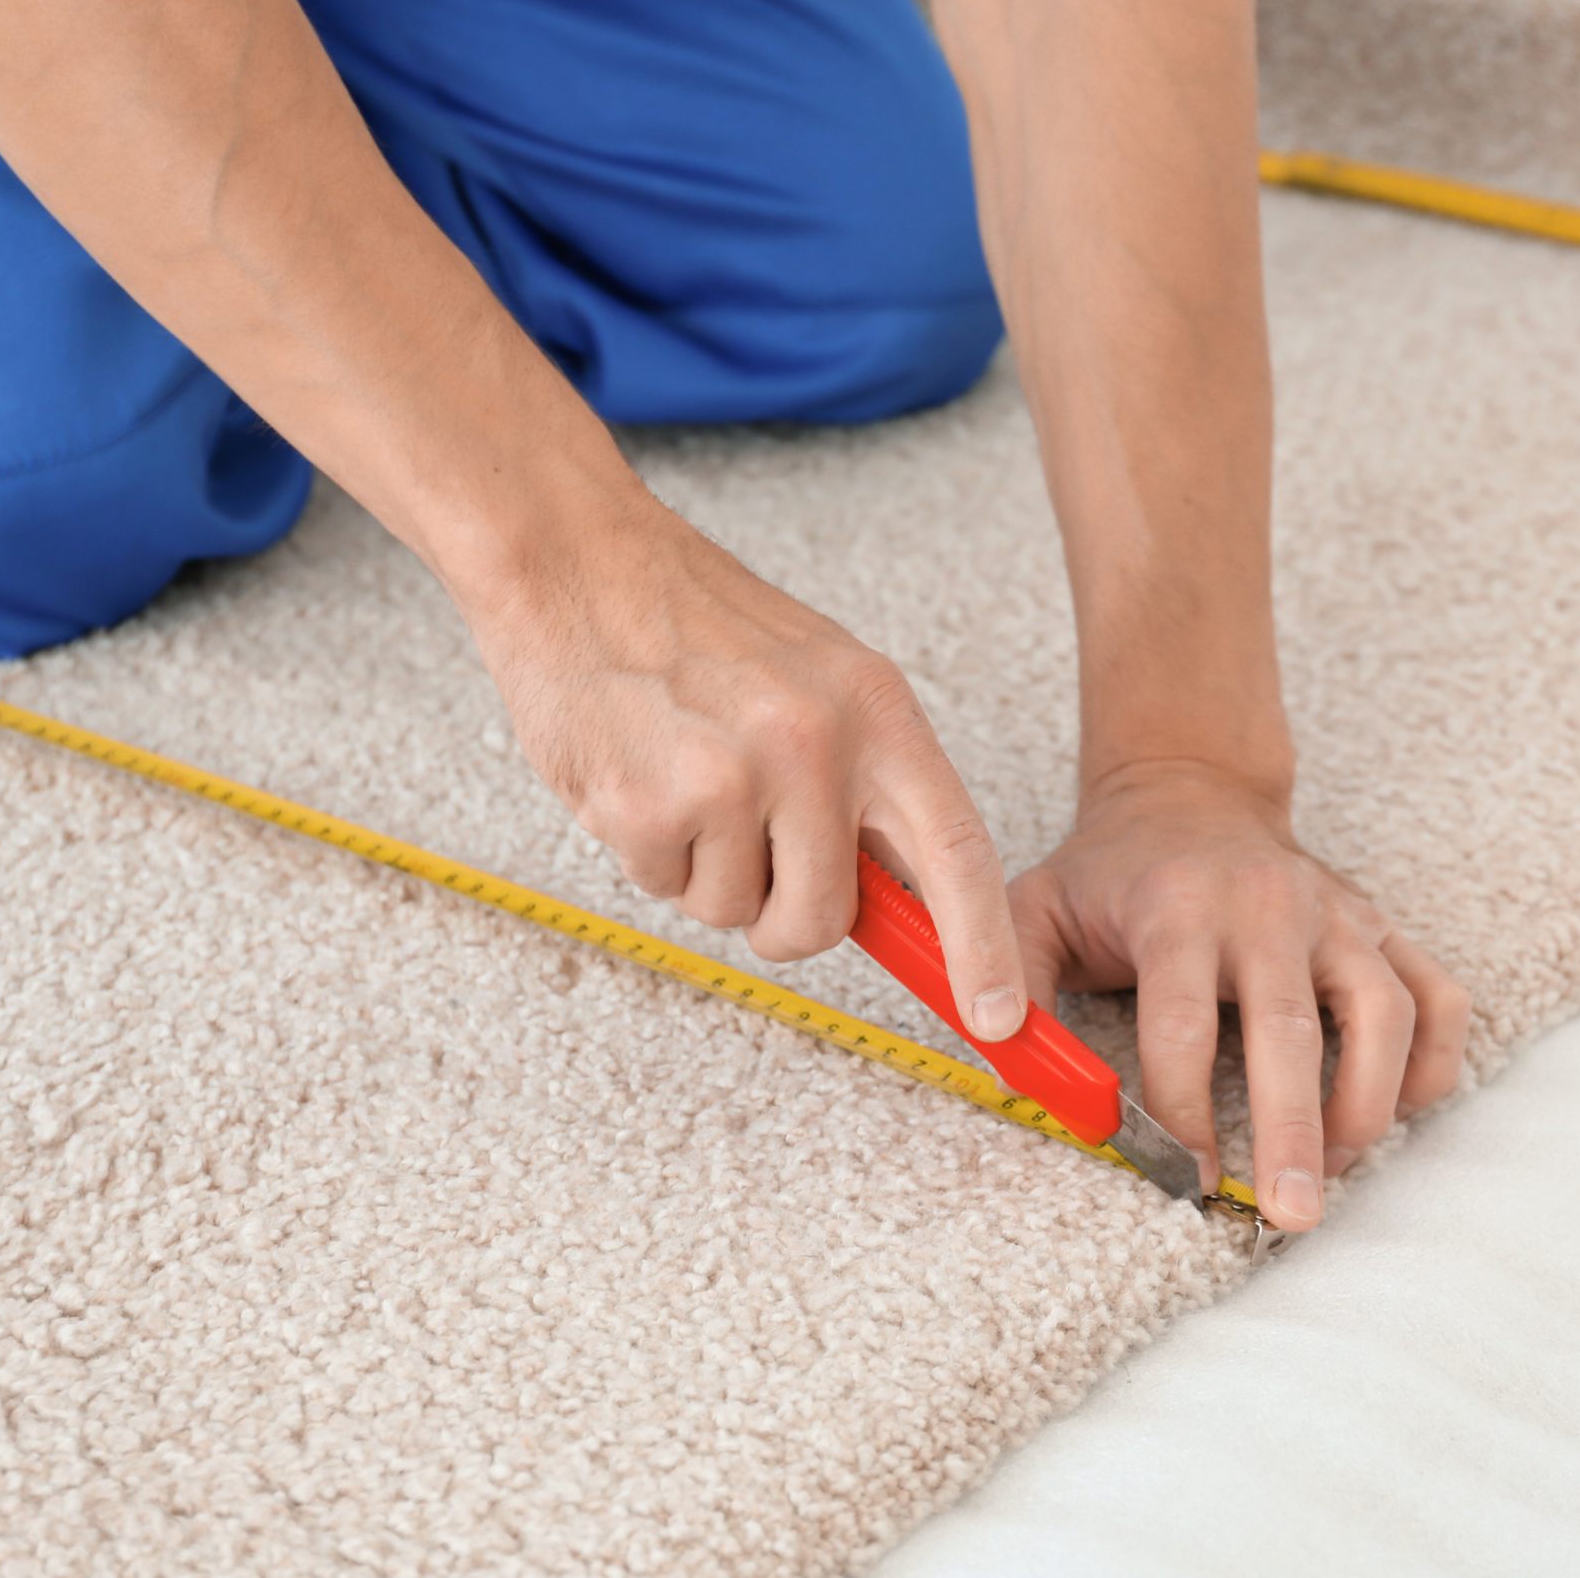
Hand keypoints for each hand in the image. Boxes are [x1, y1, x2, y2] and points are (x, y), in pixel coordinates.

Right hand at [455, 482, 1033, 1038]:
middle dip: (784, 917)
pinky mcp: (651, 806)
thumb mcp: (822, 682)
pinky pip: (665, 889)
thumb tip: (912, 903)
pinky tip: (639, 773)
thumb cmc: (698, 625)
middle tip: (749, 849)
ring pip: (736, 913)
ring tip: (684, 778)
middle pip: (824, 919)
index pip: (956, 846)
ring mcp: (732, 776)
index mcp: (877, 708)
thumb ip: (867, 787)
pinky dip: (649, 853)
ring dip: (706, 873)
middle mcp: (816, 742)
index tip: (1002, 1017)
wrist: (577, 561)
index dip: (983, 944)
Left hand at [1007, 760, 1469, 1230]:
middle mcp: (1268, 906)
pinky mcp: (1381, 927)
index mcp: (1178, 907)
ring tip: (1335, 1170)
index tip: (1184, 1178)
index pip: (1183, 1020)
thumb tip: (999, 1050)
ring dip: (1366, 1103)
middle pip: (1291, 1029)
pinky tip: (1393, 1114)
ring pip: (1384, 1014)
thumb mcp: (1036, 905)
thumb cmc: (1110, 871)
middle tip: (1289, 1215)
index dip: (1183, 1108)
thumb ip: (1010, 975)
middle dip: (1292, 1130)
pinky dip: (1431, 1065)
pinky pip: (1437, 999)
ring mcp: (1336, 916)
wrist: (1189, 791)